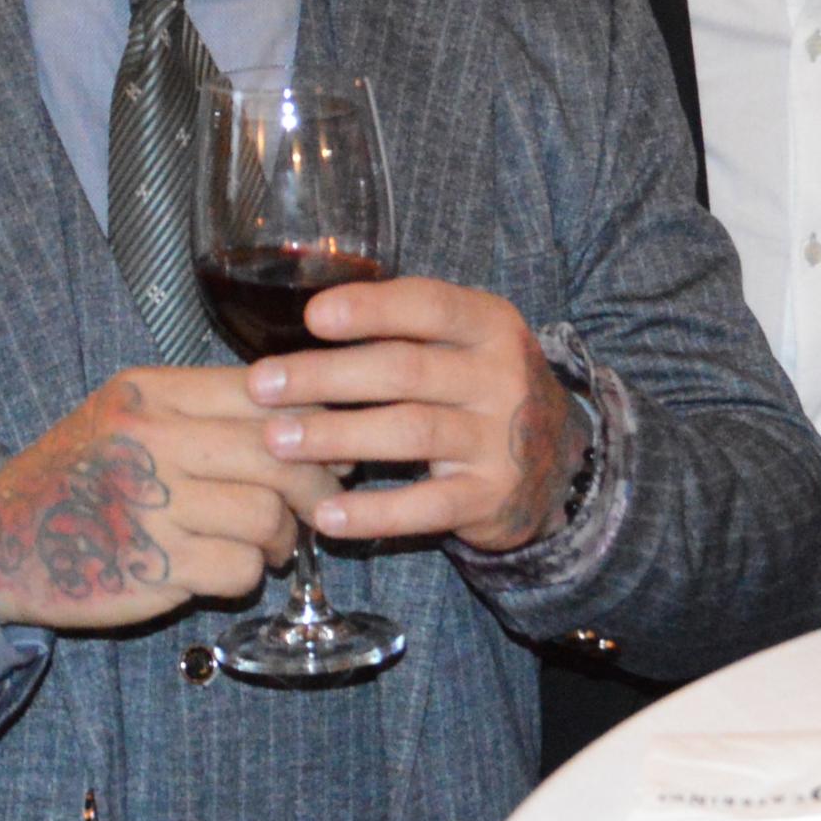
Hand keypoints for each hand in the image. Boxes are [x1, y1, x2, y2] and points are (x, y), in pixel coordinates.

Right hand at [0, 369, 320, 629]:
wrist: (1, 539)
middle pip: (278, 452)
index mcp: (151, 393)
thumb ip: (211, 410)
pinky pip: (239, 567)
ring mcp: (149, 506)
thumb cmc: (87, 473)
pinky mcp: (150, 567)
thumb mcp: (134, 417)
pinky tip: (229, 568)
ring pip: (266, 514)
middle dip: (317, 485)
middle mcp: (150, 442)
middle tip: (320, 505)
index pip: (264, 391)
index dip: (315, 421)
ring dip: (282, 537)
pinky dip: (247, 573)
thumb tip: (317, 422)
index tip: (330, 446)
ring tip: (268, 542)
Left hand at [251, 277, 581, 555]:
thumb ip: (406, 332)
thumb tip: (305, 320)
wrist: (557, 464)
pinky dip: (372, 513)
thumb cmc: (481, 391)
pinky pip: (425, 507)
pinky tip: (326, 514)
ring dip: (337, 436)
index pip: (429, 306)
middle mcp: (500, 377)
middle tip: (263, 386)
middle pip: (405, 370)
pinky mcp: (490, 497)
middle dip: (326, 376)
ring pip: (410, 433)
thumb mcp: (465, 346)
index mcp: (490, 326)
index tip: (312, 316)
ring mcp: (499, 440)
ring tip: (277, 443)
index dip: (370, 309)